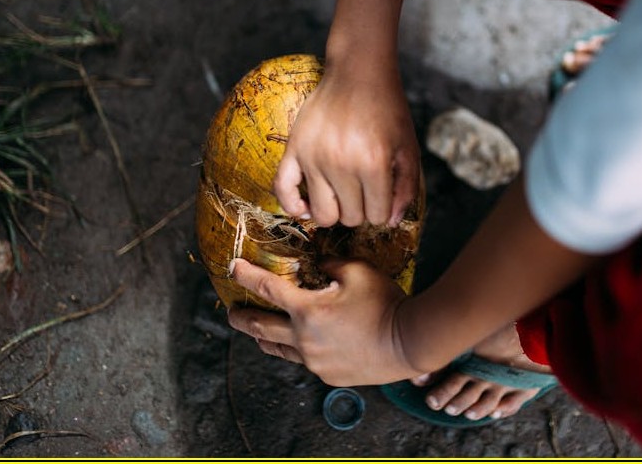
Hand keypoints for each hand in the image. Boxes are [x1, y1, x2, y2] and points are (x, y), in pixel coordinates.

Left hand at [226, 257, 418, 385]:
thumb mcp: (358, 271)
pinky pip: (302, 360)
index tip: (232, 268)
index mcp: (307, 310)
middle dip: (241, 317)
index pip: (267, 289)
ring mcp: (314, 362)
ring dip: (263, 337)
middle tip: (231, 311)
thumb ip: (331, 265)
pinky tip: (298, 343)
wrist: (410, 342)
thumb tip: (318, 267)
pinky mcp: (328, 375)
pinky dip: (294, 348)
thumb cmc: (385, 303)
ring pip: (278, 349)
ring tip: (257, 331)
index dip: (246, 275)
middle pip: (260, 327)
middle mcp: (304, 340)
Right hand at [273, 59, 419, 227]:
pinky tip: (305, 207)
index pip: (377, 216)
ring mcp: (313, 157)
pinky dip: (292, 206)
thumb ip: (406, 188)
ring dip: (334, 211)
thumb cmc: (387, 109)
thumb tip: (391, 222)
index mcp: (373, 163)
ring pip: (321, 214)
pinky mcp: (294, 149)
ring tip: (342, 195)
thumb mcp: (408, 147)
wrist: (358, 71)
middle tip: (365, 190)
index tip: (383, 195)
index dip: (383, 211)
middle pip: (349, 218)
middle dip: (361, 210)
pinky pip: (282, 190)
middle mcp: (341, 164)